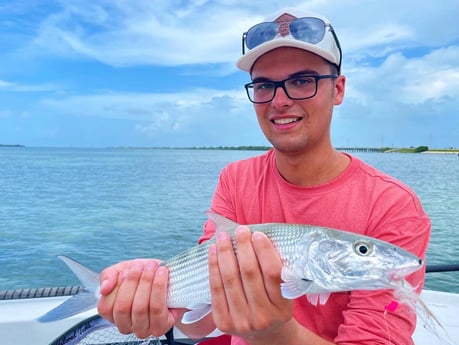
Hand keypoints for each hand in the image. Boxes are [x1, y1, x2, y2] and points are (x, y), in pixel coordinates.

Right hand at [97, 259, 185, 338]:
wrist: (170, 280)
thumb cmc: (145, 278)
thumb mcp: (123, 271)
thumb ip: (109, 276)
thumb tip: (104, 288)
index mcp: (113, 314)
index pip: (106, 307)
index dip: (116, 287)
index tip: (126, 270)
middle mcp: (126, 326)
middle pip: (123, 307)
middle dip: (133, 281)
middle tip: (141, 266)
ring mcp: (143, 329)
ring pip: (140, 308)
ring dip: (147, 283)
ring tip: (152, 267)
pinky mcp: (160, 327)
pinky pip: (157, 308)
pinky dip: (159, 288)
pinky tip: (161, 274)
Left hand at [208, 226, 294, 343]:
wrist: (265, 334)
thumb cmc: (275, 305)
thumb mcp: (284, 292)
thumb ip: (276, 270)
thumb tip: (258, 237)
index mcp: (282, 307)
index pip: (273, 273)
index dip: (264, 251)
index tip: (257, 234)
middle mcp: (262, 316)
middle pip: (249, 274)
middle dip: (243, 247)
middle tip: (240, 230)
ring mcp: (241, 321)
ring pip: (230, 279)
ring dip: (225, 253)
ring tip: (223, 237)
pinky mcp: (223, 322)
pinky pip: (215, 289)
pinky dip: (213, 267)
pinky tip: (213, 252)